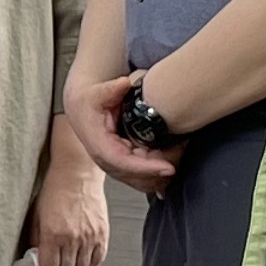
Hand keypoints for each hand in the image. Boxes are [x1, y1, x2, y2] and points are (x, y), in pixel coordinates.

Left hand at [29, 136, 111, 265]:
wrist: (77, 174)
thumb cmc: (56, 189)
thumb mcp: (37, 214)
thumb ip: (36, 237)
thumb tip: (36, 253)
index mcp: (52, 234)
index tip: (45, 261)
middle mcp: (72, 238)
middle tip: (57, 259)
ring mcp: (89, 237)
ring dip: (74, 264)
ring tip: (70, 254)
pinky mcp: (102, 234)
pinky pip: (98, 259)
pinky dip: (90, 261)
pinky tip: (84, 254)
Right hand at [63, 70, 173, 192]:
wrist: (83, 109)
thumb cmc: (91, 103)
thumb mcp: (99, 93)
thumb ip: (111, 89)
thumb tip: (123, 84)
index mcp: (101, 146)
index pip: (124, 164)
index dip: (147, 168)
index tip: (168, 167)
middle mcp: (108, 161)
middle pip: (138, 176)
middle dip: (161, 169)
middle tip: (182, 152)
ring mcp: (116, 166)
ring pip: (143, 181)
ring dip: (162, 173)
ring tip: (180, 154)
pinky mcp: (125, 166)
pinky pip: (144, 178)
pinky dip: (159, 173)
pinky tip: (173, 162)